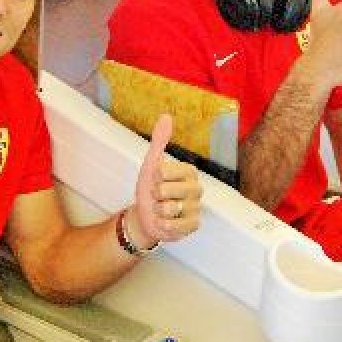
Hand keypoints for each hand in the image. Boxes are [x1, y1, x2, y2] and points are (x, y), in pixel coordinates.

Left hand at [127, 114, 201, 246]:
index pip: (164, 172)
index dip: (154, 178)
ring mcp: (196, 207)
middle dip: (154, 195)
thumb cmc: (150, 188)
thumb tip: (166, 116)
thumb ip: (159, 142)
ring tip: (161, 210)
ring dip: (157, 211)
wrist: (145, 216)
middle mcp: (196, 188)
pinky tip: (164, 222)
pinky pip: (176, 225)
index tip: (156, 180)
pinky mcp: (194, 224)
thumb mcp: (151, 164)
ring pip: (169, 209)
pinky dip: (163, 225)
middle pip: (165, 191)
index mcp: (189, 171)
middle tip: (157, 197)